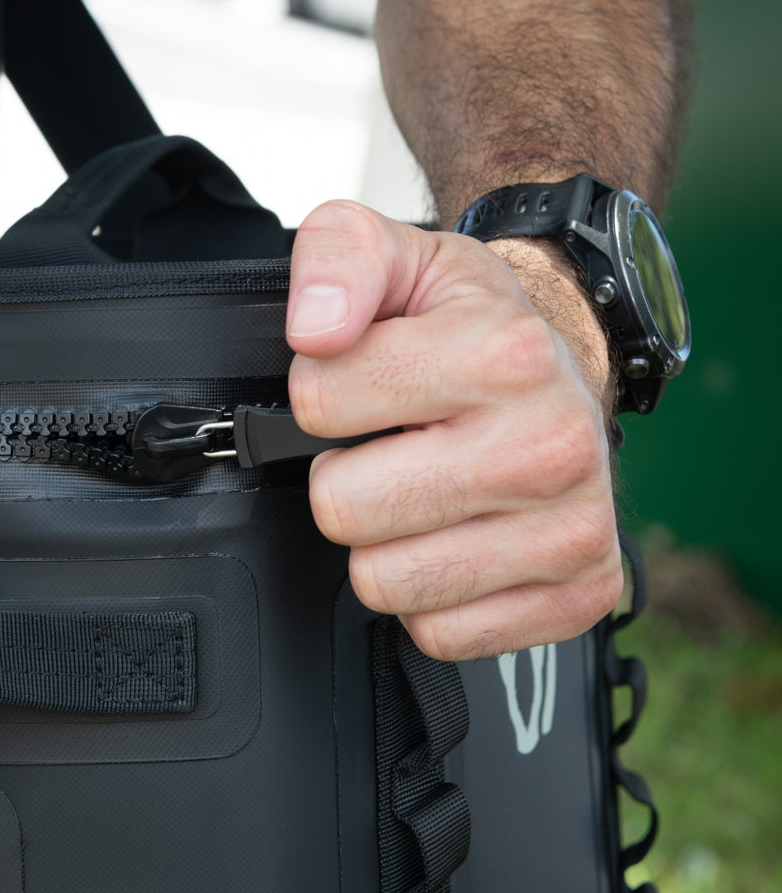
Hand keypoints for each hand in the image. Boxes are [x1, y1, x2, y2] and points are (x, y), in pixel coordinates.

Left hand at [286, 198, 623, 659]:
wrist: (566, 374)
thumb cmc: (472, 325)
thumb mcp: (401, 258)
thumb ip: (337, 262)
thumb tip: (313, 331)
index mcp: (503, 353)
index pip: (318, 403)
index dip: (322, 393)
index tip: (366, 382)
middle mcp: (551, 445)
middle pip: (342, 508)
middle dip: (346, 476)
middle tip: (394, 445)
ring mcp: (572, 530)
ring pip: (384, 581)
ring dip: (385, 541)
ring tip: (424, 490)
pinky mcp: (580, 597)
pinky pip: (438, 633)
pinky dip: (432, 595)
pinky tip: (458, 537)